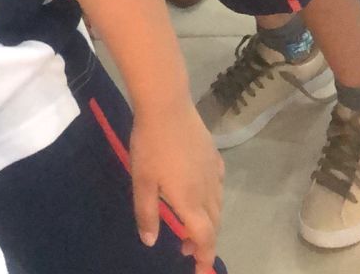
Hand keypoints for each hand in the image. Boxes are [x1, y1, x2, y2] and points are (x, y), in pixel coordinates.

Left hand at [129, 105, 223, 273]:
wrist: (166, 104)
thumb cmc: (150, 144)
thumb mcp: (141, 181)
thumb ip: (147, 214)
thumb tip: (151, 242)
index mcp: (190, 201)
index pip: (204, 238)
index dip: (204, 257)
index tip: (201, 271)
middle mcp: (208, 190)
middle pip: (213, 225)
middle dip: (202, 241)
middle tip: (184, 246)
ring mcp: (213, 171)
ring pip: (217, 206)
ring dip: (207, 221)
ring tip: (188, 221)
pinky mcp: (213, 154)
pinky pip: (218, 185)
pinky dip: (211, 198)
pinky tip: (198, 191)